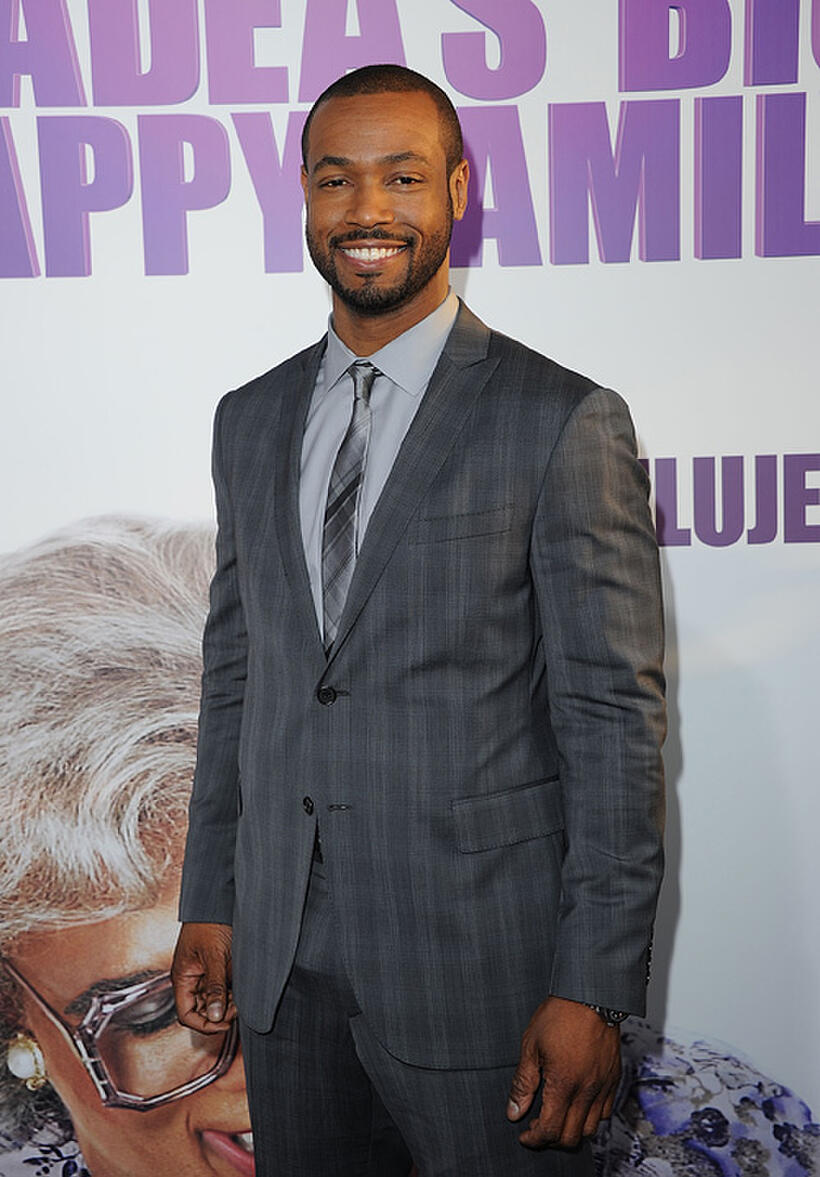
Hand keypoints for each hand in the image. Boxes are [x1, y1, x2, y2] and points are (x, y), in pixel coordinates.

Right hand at [171, 922, 235, 1033]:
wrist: (219, 901)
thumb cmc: (209, 922)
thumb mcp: (214, 956)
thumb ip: (215, 986)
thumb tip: (215, 1017)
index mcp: (183, 978)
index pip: (186, 1014)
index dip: (203, 1024)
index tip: (223, 1023)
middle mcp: (192, 979)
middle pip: (201, 1011)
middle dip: (218, 1015)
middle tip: (236, 1010)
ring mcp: (205, 974)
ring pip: (213, 1002)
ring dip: (226, 1005)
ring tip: (240, 1001)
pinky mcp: (218, 968)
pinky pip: (222, 990)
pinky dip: (231, 994)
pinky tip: (241, 991)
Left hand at [506, 995, 620, 1148]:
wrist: (591, 996)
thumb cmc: (560, 1015)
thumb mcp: (531, 1046)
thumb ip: (523, 1083)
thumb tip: (514, 1111)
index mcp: (564, 1084)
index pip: (550, 1130)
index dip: (534, 1139)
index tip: (525, 1135)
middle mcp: (587, 1090)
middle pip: (571, 1137)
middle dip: (551, 1139)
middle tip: (537, 1126)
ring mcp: (603, 1086)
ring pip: (590, 1128)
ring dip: (571, 1129)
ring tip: (557, 1115)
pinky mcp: (613, 1079)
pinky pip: (605, 1112)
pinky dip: (590, 1116)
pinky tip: (576, 1103)